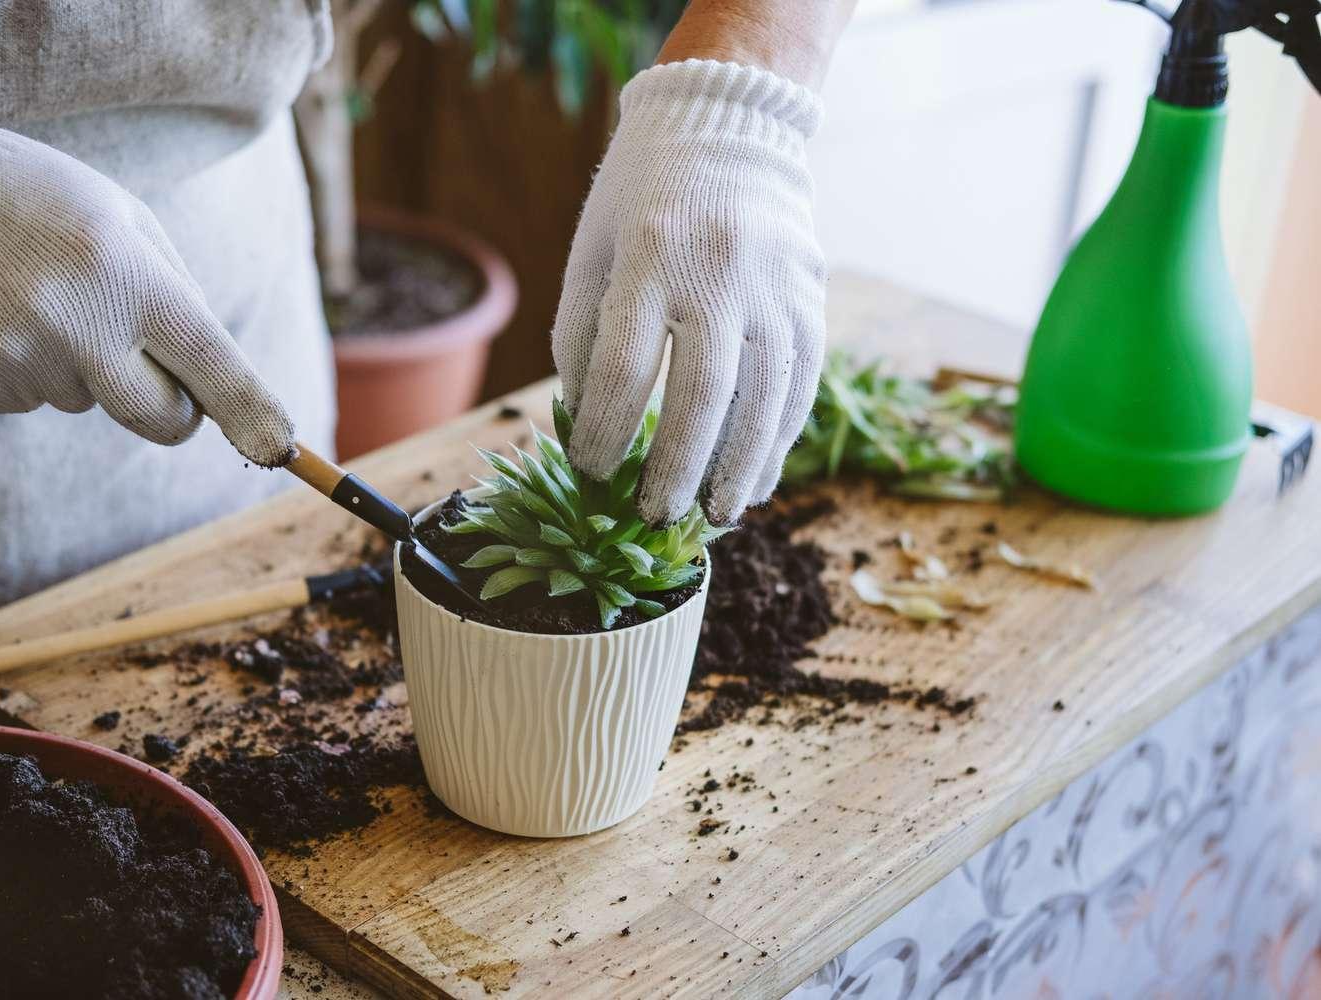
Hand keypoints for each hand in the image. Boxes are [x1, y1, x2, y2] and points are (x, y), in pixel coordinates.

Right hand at [0, 102, 295, 466]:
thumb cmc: (52, 208)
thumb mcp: (133, 226)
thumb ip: (182, 302)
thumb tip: (225, 394)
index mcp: (127, 272)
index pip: (209, 360)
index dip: (249, 409)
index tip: (278, 449)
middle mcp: (75, 320)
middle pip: (160, 419)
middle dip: (173, 408)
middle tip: (140, 353)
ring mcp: (18, 355)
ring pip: (88, 403)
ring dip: (79, 365)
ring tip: (38, 298)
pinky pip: (30, 402)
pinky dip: (27, 369)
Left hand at [551, 60, 825, 526]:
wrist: (728, 125)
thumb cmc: (641, 195)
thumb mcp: (592, 247)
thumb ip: (582, 331)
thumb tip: (584, 421)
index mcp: (648, 254)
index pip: (622, 366)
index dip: (603, 430)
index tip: (589, 471)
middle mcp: (718, 272)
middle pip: (700, 395)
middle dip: (674, 467)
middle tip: (654, 517)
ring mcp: (774, 287)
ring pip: (763, 399)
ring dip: (738, 469)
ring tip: (714, 516)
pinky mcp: (810, 300)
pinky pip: (800, 386)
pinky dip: (778, 440)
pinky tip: (757, 479)